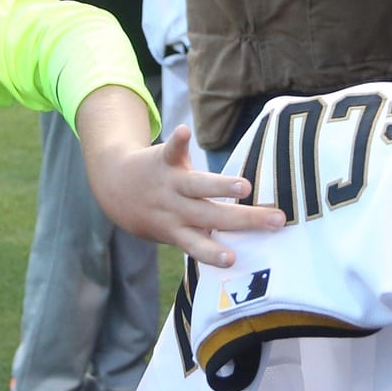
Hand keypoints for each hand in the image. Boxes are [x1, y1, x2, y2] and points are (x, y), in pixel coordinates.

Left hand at [83, 119, 286, 266]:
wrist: (116, 186)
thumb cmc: (157, 213)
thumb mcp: (173, 232)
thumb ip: (201, 237)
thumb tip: (246, 244)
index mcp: (179, 229)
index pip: (200, 244)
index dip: (214, 253)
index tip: (234, 259)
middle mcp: (176, 208)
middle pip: (212, 215)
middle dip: (244, 219)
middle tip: (275, 220)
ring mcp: (171, 183)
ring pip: (198, 186)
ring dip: (219, 186)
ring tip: (243, 186)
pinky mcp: (165, 158)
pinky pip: (173, 150)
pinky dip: (179, 141)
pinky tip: (185, 131)